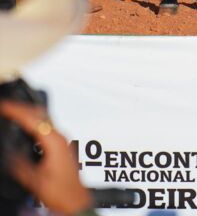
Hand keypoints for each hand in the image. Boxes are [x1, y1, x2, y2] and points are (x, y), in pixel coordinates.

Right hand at [0, 100, 93, 215]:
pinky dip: (33, 122)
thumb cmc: (62, 193)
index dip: (16, 111)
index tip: (5, 107)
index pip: (32, 119)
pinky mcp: (60, 144)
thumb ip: (20, 165)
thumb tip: (9, 152)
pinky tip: (25, 126)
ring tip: (12, 112)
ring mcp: (61, 139)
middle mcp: (60, 136)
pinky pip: (45, 126)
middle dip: (21, 107)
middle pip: (39, 113)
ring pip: (43, 118)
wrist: (76, 202)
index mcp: (54, 141)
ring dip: (27, 113)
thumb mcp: (35, 180)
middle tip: (6, 106)